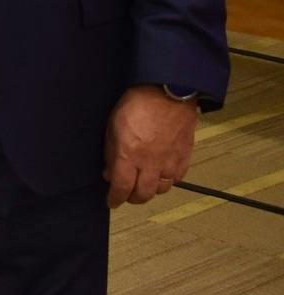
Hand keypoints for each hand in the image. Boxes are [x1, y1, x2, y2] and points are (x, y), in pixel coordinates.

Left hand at [103, 85, 198, 207]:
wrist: (168, 92)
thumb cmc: (136, 104)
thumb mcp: (112, 126)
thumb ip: (111, 152)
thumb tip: (110, 171)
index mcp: (129, 155)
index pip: (121, 187)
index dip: (115, 198)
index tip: (112, 202)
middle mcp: (151, 163)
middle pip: (143, 194)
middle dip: (133, 197)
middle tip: (127, 194)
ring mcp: (170, 161)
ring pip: (161, 189)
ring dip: (151, 190)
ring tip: (144, 183)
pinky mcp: (184, 156)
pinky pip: (176, 178)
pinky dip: (167, 180)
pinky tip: (161, 174)